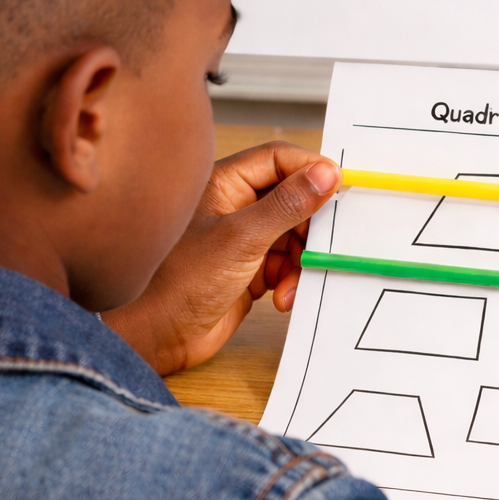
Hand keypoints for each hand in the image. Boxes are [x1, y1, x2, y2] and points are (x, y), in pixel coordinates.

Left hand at [104, 142, 340, 374]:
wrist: (157, 339)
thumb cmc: (182, 282)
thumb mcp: (242, 239)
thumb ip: (288, 205)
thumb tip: (327, 173)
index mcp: (226, 183)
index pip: (281, 159)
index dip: (312, 170)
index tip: (340, 187)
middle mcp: (237, 205)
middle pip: (295, 198)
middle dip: (312, 225)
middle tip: (323, 243)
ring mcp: (246, 237)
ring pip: (297, 234)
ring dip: (303, 259)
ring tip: (293, 282)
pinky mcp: (253, 267)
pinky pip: (290, 263)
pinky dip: (293, 279)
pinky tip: (283, 298)